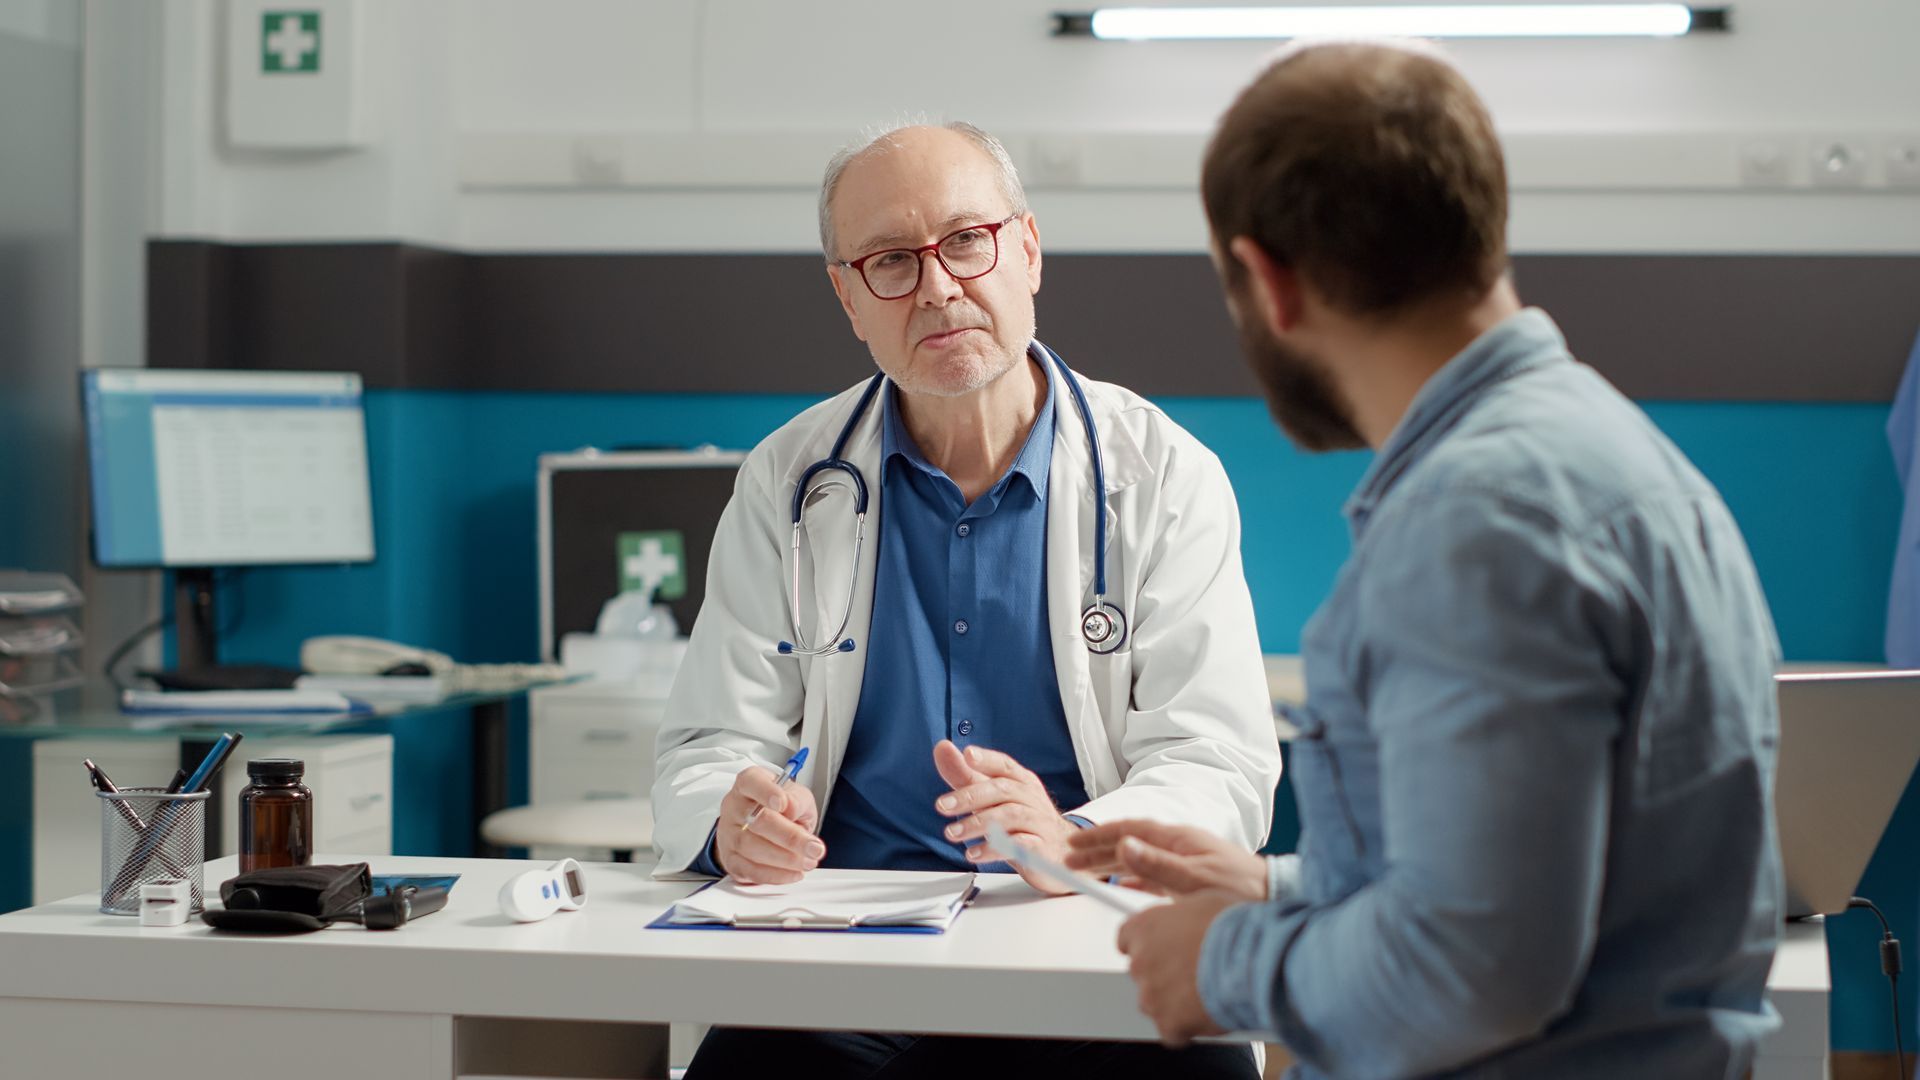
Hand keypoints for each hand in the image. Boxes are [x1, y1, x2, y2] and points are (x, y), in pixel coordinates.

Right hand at [712, 762, 823, 884]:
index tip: (783, 803)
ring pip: (751, 849)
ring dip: (785, 859)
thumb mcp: (796, 795)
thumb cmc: (781, 808)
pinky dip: (775, 875)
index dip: (767, 793)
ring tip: (808, 861)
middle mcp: (734, 806)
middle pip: (757, 821)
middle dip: (790, 838)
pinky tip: (794, 872)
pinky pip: (749, 870)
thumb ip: (797, 799)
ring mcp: (728, 833)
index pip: (752, 782)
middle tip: (814, 848)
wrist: (765, 825)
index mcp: (749, 783)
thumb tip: (791, 808)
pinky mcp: (730, 859)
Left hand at [932, 740, 1075, 893]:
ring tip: (953, 833)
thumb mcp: (993, 797)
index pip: (1004, 764)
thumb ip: (966, 775)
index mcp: (1020, 781)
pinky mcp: (1040, 848)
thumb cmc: (1023, 820)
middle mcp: (1030, 797)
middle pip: (1002, 789)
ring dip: (977, 823)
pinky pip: (1019, 845)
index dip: (987, 759)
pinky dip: (994, 848)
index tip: (968, 755)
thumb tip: (942, 748)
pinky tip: (974, 853)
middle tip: (943, 806)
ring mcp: (1037, 822)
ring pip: (1010, 815)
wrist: (1061, 854)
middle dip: (970, 796)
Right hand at [1066, 820, 1266, 900]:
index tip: (1074, 843)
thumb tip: (1125, 847)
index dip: (1099, 836)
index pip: (1129, 830)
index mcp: (1178, 839)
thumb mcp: (1194, 879)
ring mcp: (1184, 861)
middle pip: (1129, 843)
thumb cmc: (1241, 889)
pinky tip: (1122, 885)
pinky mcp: (1189, 880)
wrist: (1275, 901)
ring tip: (1086, 870)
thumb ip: (1157, 865)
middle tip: (1069, 859)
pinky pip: (1150, 875)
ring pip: (1137, 858)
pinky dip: (1130, 878)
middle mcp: (1179, 846)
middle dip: (1097, 849)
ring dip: (1110, 863)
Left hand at [1117, 890, 1239, 1046]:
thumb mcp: (1203, 903)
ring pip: (1155, 1004)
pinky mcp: (1167, 1023)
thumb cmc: (1233, 927)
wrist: (1252, 959)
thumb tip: (1191, 921)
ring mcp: (1151, 995)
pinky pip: (1172, 1031)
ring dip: (1175, 1003)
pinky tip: (1208, 1013)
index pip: (1127, 939)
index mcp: (1144, 927)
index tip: (1161, 951)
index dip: (1149, 947)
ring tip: (1205, 994)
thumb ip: (1183, 918)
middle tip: (1193, 974)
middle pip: (1143, 974)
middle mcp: (1140, 961)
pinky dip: (1188, 1028)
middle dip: (1164, 976)